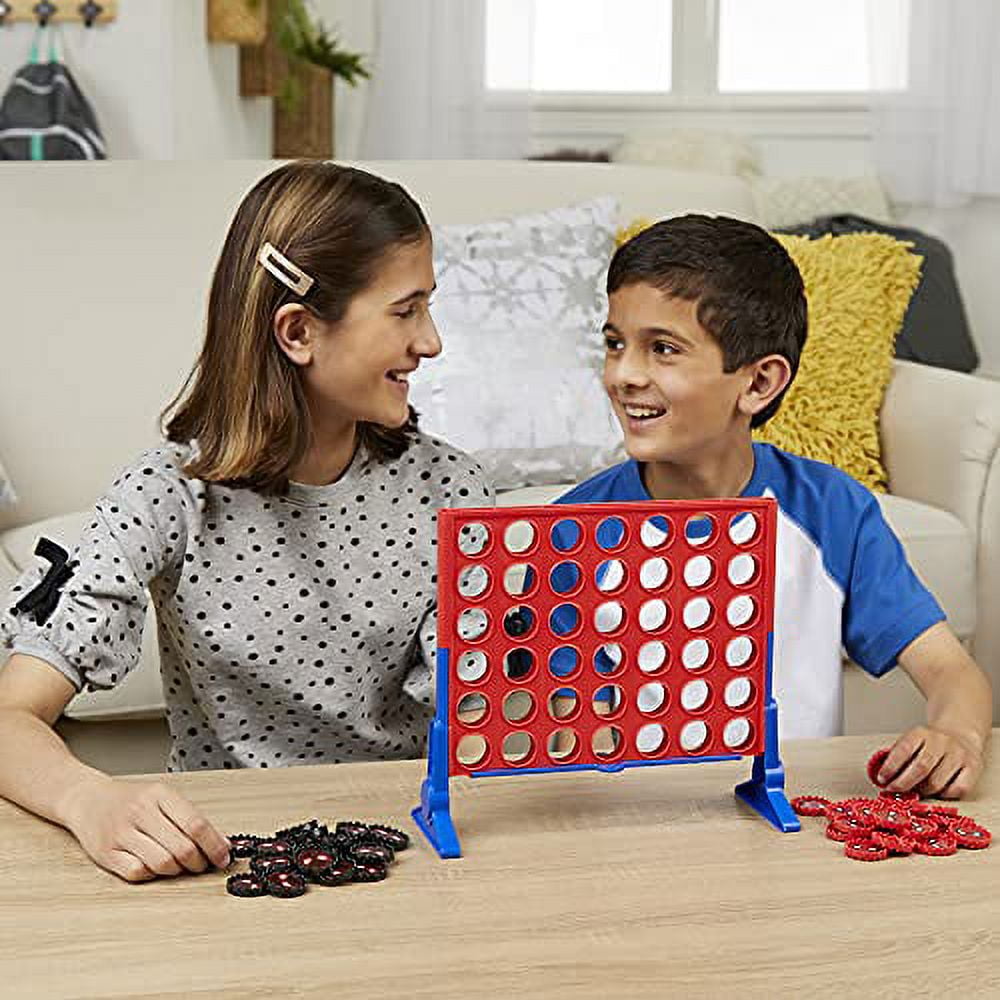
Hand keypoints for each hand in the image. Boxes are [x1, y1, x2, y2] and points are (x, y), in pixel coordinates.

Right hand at [61, 776, 230, 881]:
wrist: (88, 799)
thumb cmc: (131, 800)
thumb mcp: (162, 798)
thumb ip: (189, 817)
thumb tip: (221, 843)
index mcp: (160, 795)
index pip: (196, 824)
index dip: (214, 845)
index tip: (224, 857)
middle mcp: (140, 812)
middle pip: (182, 848)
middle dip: (198, 862)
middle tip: (201, 865)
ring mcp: (121, 833)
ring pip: (162, 863)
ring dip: (177, 871)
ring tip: (179, 865)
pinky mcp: (106, 853)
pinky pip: (138, 872)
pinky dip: (152, 874)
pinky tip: (153, 866)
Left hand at [879, 726, 985, 798]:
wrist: (960, 735)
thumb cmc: (929, 744)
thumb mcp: (912, 741)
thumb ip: (898, 755)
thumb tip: (881, 777)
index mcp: (921, 732)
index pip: (903, 750)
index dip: (890, 767)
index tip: (881, 779)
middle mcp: (941, 741)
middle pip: (920, 768)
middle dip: (903, 783)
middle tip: (894, 791)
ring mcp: (959, 754)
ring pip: (937, 782)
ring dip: (923, 792)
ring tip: (915, 792)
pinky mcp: (973, 767)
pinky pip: (957, 789)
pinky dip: (944, 795)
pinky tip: (937, 792)